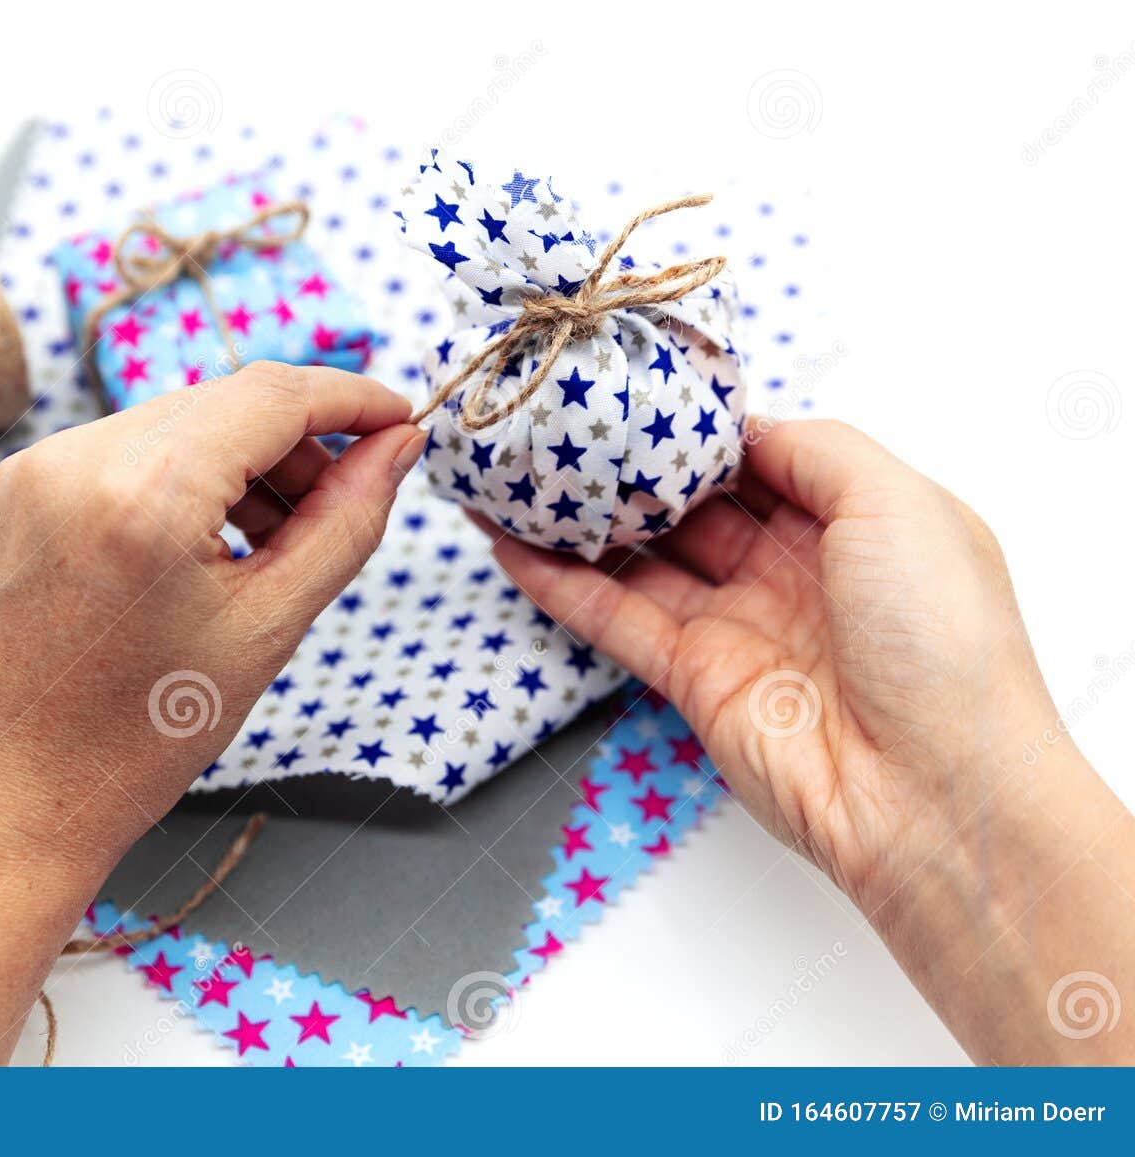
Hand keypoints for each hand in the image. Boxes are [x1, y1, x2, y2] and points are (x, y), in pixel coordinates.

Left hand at [0, 361, 423, 888]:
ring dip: (236, 461)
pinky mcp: (4, 494)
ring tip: (272, 541)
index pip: (271, 395)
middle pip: (220, 403)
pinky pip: (114, 454)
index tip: (399, 420)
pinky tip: (201, 548)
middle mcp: (72, 462)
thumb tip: (397, 447)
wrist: (11, 805)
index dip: (350, 398)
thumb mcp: (266, 628)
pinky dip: (173, 480)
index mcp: (141, 495)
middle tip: (342, 504)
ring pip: (169, 424)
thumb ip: (344, 523)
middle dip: (296, 443)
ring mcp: (27, 473)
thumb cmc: (138, 739)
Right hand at [483, 419, 1134, 1062]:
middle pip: (695, 504)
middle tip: (561, 423)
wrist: (932, 792)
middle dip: (632, 467)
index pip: (761, 455)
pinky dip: (562, 586)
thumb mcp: (900, 504)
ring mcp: (741, 625)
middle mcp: (796, 568)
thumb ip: (815, 449)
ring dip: (580, 521)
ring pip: (643, 558)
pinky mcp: (694, 679)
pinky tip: (511, 549)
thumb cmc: (941, 640)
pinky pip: (616, 619)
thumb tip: (741, 430)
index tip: (636, 388)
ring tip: (514, 476)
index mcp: (856, 520)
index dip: (700, 426)